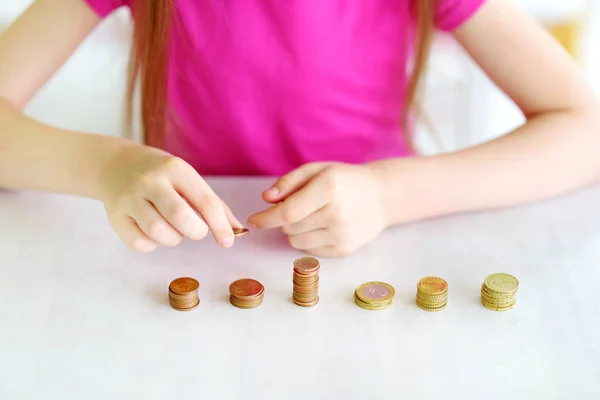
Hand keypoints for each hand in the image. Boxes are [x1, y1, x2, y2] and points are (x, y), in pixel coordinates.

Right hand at [99, 145, 242, 251]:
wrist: (115, 164)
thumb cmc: (161, 176)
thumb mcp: (188, 179)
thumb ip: (214, 205)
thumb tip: (238, 231)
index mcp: (176, 169)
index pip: (206, 201)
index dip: (220, 226)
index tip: (228, 241)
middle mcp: (151, 181)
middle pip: (181, 217)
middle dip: (196, 231)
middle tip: (196, 230)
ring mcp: (130, 198)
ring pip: (159, 232)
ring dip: (173, 239)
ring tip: (172, 229)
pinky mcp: (115, 216)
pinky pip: (140, 243)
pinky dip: (151, 244)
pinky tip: (152, 232)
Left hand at [247, 162, 387, 256]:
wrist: (382, 196)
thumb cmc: (345, 180)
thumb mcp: (317, 170)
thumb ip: (289, 181)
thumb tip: (266, 198)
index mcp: (328, 188)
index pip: (287, 212)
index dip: (266, 219)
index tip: (253, 221)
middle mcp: (336, 213)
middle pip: (289, 227)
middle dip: (285, 219)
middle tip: (300, 207)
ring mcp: (342, 234)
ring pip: (296, 241)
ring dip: (295, 231)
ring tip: (313, 216)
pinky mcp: (345, 249)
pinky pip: (310, 250)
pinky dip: (308, 239)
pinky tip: (324, 226)